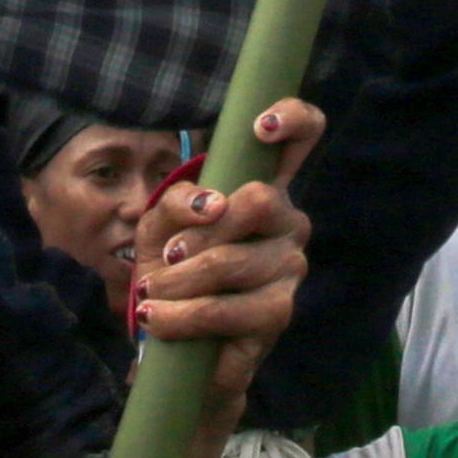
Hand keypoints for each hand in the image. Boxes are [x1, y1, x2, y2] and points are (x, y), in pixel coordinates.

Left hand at [134, 98, 321, 412]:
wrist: (175, 339)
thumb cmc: (172, 270)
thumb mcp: (160, 226)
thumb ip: (176, 201)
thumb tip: (210, 203)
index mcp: (265, 188)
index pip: (304, 135)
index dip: (293, 118)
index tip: (260, 128)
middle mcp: (289, 221)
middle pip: (260, 199)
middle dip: (202, 231)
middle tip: (169, 256)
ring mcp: (291, 267)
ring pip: (232, 260)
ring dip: (178, 281)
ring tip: (153, 297)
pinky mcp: (279, 313)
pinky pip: (226, 308)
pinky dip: (182, 315)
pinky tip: (158, 319)